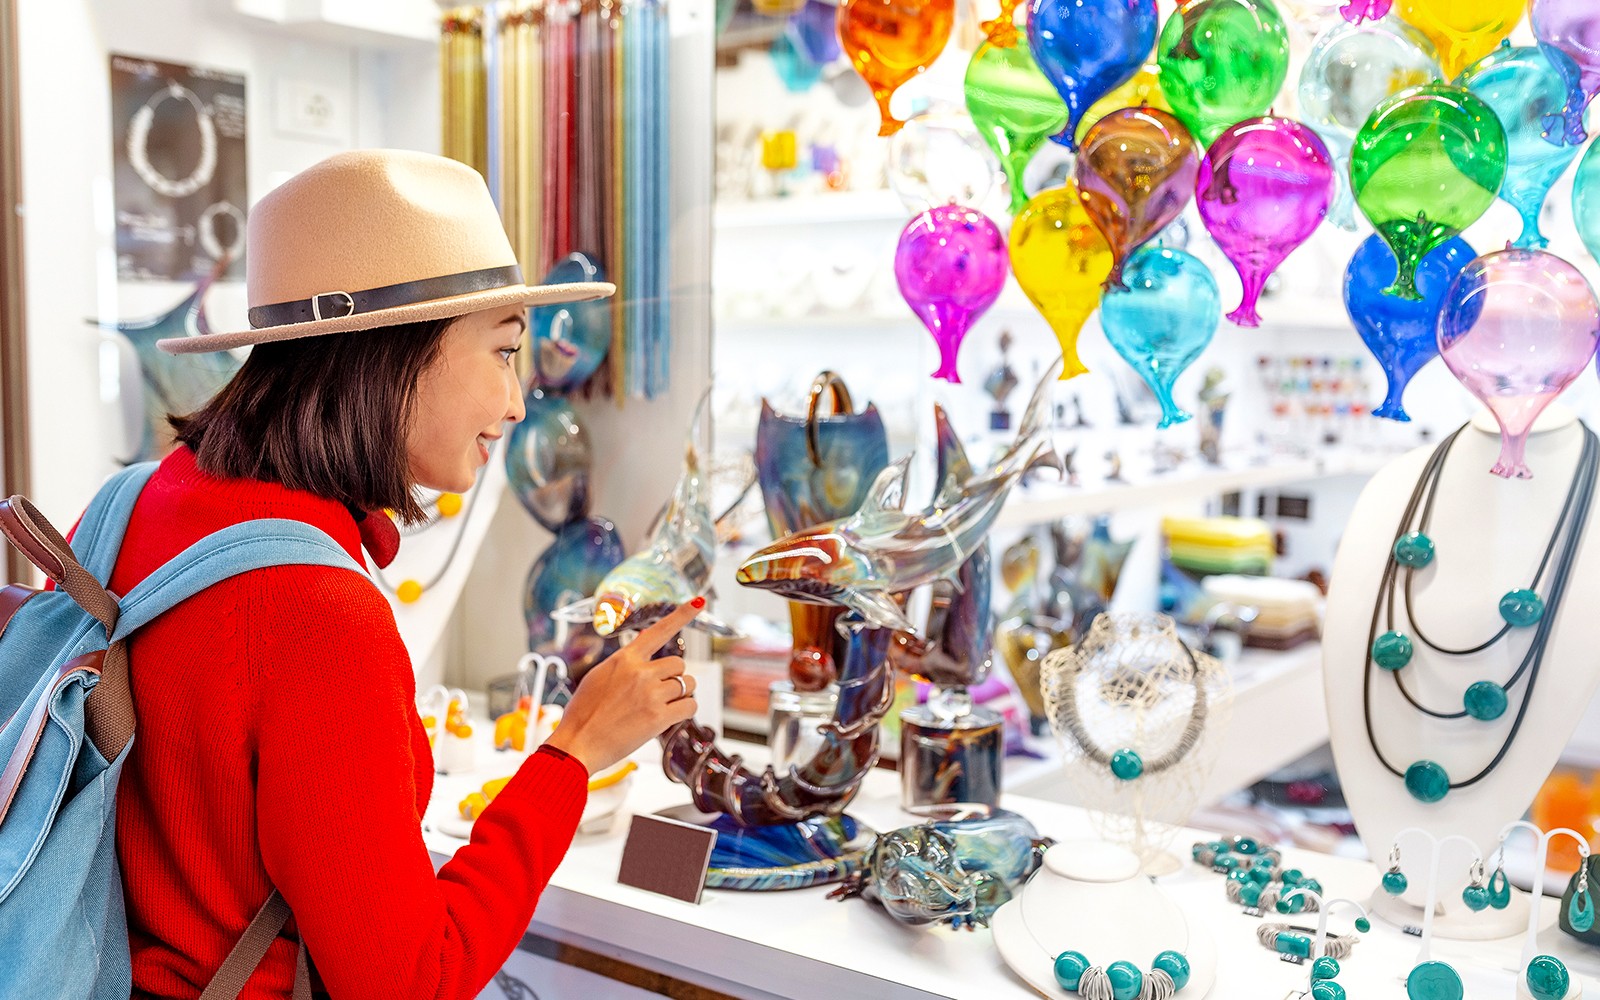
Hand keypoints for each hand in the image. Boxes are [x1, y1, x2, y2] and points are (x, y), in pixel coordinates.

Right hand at [543, 598, 701, 773]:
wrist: (578, 743)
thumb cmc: (584, 714)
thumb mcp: (598, 677)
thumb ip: (624, 666)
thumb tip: (642, 664)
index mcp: (624, 659)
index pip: (658, 630)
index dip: (682, 614)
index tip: (699, 601)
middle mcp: (640, 672)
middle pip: (679, 664)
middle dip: (675, 677)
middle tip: (660, 692)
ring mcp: (651, 694)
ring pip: (687, 685)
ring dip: (681, 694)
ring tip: (662, 706)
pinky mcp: (659, 717)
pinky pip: (689, 706)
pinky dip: (685, 711)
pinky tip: (670, 716)